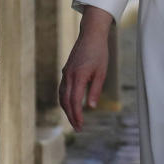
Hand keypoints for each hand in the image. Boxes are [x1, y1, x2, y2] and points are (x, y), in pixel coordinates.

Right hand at [59, 7, 112, 129]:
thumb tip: (91, 107)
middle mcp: (69, 76)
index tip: (80, 126)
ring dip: (66, 109)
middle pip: (66, 101)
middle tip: (78, 128)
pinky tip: (70, 104)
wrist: (91, 35)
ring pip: (62, 96)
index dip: (76, 115)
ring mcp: (66, 73)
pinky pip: (62, 89)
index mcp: (78, 77)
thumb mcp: (101, 72)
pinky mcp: (66, 70)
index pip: (74, 101)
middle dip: (71, 116)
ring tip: (74, 119)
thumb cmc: (99, 52)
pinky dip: (65, 99)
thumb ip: (95, 90)